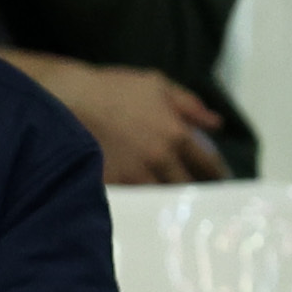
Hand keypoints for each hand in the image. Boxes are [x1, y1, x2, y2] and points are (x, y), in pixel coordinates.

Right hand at [0, 47, 228, 184]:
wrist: (70, 99)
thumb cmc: (115, 88)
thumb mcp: (158, 85)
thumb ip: (190, 105)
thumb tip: (216, 124)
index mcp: (176, 133)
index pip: (207, 163)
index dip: (217, 174)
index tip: (221, 181)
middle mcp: (160, 158)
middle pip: (186, 186)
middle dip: (195, 192)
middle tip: (202, 200)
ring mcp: (135, 174)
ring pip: (160, 197)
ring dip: (168, 200)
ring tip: (174, 205)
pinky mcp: (113, 184)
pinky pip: (133, 199)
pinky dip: (141, 203)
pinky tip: (144, 206)